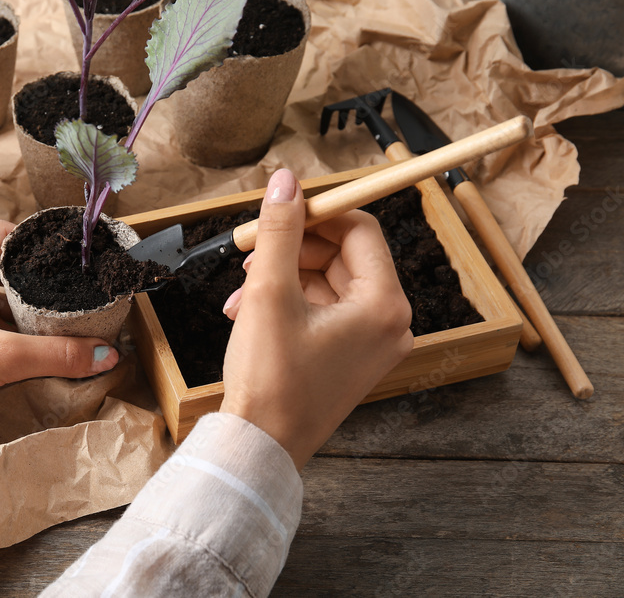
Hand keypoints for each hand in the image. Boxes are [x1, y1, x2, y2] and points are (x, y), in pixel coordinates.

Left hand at [0, 220, 119, 468]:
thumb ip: (55, 354)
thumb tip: (106, 354)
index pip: (3, 234)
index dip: (37, 243)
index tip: (68, 260)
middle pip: (1, 266)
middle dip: (36, 281)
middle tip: (71, 293)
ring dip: (22, 309)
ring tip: (59, 321)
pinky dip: (7, 331)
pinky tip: (30, 348)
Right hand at [220, 169, 412, 469]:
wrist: (260, 447)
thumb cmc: (270, 378)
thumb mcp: (269, 293)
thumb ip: (280, 231)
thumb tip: (286, 181)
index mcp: (384, 305)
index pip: (360, 229)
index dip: (316, 213)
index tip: (277, 211)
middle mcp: (389, 324)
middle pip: (343, 255)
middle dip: (292, 249)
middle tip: (250, 253)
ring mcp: (371, 345)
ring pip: (327, 283)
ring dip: (282, 278)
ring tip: (239, 293)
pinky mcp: (350, 359)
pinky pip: (323, 311)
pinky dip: (288, 304)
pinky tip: (247, 312)